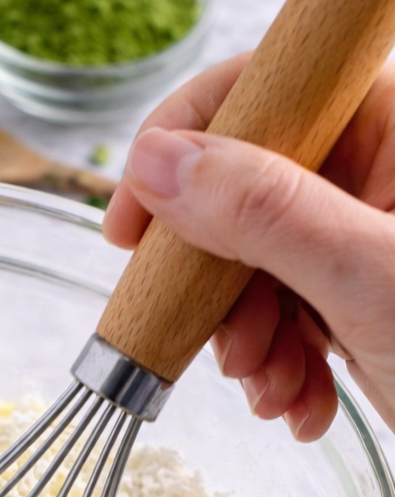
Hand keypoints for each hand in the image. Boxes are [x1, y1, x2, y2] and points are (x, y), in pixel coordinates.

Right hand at [104, 56, 394, 440]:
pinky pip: (282, 320)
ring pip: (251, 270)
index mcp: (392, 128)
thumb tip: (157, 163)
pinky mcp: (356, 305)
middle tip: (226, 344)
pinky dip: (280, 372)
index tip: (129, 223)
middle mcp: (374, 175)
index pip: (262, 90)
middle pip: (239, 195)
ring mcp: (361, 243)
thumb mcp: (369, 278)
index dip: (181, 147)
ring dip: (248, 343)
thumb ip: (262, 212)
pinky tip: (304, 405)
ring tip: (276, 388)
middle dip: (222, 285)